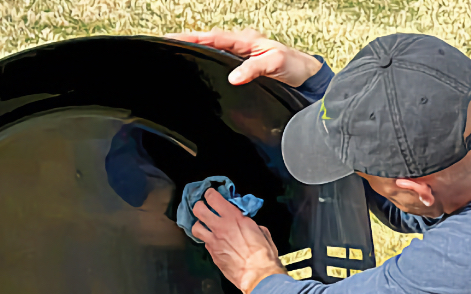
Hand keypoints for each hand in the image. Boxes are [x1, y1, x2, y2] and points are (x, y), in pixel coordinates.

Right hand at [165, 28, 322, 87]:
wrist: (306, 79)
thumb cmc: (293, 67)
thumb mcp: (276, 64)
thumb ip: (254, 68)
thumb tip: (233, 77)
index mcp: (246, 40)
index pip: (213, 37)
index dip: (193, 38)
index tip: (173, 38)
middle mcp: (240, 45)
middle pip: (208, 42)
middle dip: (187, 42)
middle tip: (165, 46)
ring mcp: (240, 56)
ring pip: (213, 51)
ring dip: (195, 52)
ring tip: (174, 55)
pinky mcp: (242, 68)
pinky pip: (220, 62)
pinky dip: (207, 62)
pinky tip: (197, 70)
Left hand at [191, 189, 285, 293]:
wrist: (257, 275)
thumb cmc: (263, 254)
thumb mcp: (261, 231)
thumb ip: (250, 224)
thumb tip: (247, 224)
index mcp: (233, 217)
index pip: (213, 198)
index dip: (210, 194)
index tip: (212, 195)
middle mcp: (220, 227)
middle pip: (198, 209)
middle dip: (200, 206)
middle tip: (204, 208)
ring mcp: (213, 241)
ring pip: (195, 227)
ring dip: (199, 225)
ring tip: (205, 226)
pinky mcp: (212, 254)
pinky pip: (204, 243)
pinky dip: (207, 240)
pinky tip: (214, 242)